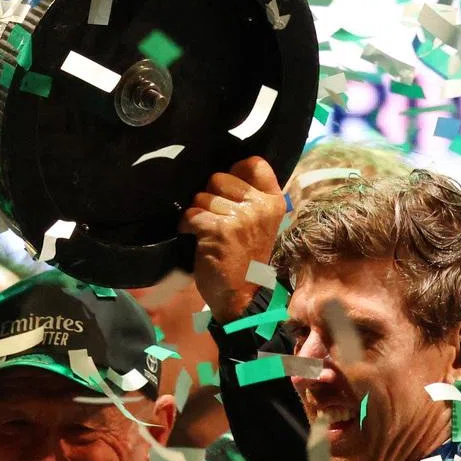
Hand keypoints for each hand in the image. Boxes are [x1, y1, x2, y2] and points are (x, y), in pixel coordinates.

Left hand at [179, 157, 285, 323]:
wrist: (241, 297)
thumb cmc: (245, 259)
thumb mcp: (257, 224)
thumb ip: (248, 198)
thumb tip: (222, 172)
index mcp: (273, 201)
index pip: (255, 163)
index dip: (235, 170)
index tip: (228, 190)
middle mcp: (259, 206)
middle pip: (219, 177)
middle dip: (210, 196)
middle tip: (216, 218)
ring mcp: (241, 217)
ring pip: (201, 196)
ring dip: (198, 213)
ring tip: (208, 232)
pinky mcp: (220, 230)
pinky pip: (192, 214)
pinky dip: (187, 226)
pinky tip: (196, 238)